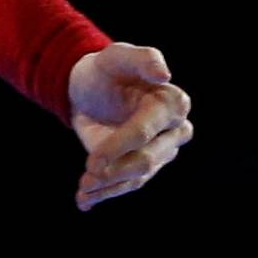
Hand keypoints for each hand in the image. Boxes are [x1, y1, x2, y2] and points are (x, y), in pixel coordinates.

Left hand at [68, 42, 192, 210]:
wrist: (92, 89)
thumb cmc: (109, 69)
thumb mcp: (119, 56)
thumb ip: (143, 59)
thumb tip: (164, 75)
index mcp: (173, 103)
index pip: (147, 131)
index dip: (120, 146)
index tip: (92, 161)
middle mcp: (174, 129)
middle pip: (148, 159)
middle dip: (116, 172)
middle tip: (86, 178)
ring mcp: (160, 150)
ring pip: (139, 177)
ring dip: (109, 188)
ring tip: (83, 191)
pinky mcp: (142, 166)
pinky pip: (127, 185)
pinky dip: (105, 194)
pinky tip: (84, 201)